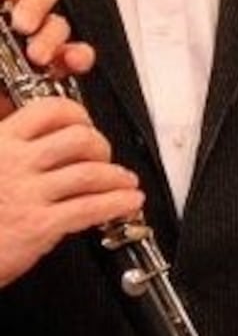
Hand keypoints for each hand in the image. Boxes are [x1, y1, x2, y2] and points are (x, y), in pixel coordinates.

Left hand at [0, 0, 96, 85]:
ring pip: (58, 20)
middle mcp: (13, 17)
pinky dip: (77, 56)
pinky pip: (76, 53)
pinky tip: (68, 63)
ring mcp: (34, 42)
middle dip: (35, 2)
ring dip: (51, 35)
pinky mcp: (53, 70)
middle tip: (21, 24)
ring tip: (37, 54)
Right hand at [0, 99, 143, 285]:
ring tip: (125, 182)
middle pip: (79, 138)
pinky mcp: (38, 224)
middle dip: (102, 146)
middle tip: (105, 158)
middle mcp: (13, 162)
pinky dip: (117, 203)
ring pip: (90, 173)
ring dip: (117, 176)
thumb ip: (10, 151)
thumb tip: (46, 143)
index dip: (78, 115)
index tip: (86, 125)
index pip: (49, 110)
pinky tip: (128, 202)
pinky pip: (90, 208)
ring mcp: (26, 193)